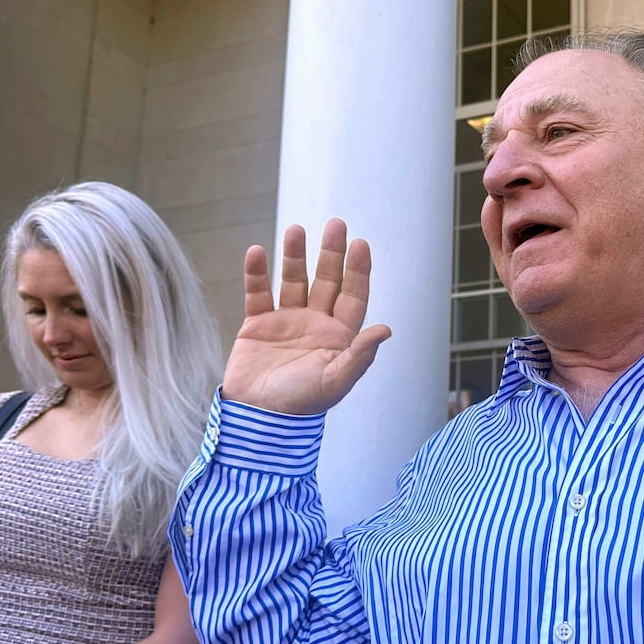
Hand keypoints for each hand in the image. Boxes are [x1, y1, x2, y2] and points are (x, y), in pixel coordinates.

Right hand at [222, 219, 391, 413]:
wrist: (258, 419)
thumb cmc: (301, 405)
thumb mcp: (335, 381)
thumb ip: (359, 355)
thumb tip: (386, 329)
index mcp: (339, 336)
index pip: (353, 296)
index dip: (358, 271)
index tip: (361, 244)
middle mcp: (316, 324)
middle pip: (327, 281)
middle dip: (332, 253)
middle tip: (336, 224)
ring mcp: (286, 322)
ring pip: (294, 280)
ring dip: (295, 256)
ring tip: (296, 230)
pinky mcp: (257, 325)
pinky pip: (258, 293)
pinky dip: (257, 273)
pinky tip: (258, 252)